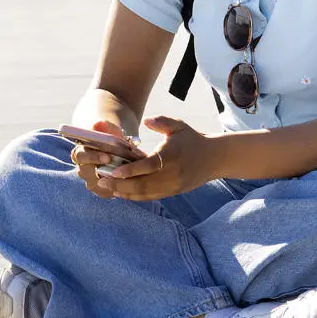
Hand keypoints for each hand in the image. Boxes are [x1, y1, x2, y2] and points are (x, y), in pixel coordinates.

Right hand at [66, 119, 141, 198]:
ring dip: (114, 182)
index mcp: (79, 152)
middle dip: (105, 172)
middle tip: (121, 170)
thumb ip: (103, 126)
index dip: (93, 158)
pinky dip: (120, 188)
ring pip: (100, 186)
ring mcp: (91, 181)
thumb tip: (99, 123)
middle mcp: (82, 169)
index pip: (81, 156)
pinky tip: (131, 182)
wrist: (114, 144)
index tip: (108, 157)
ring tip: (129, 177)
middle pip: (89, 174)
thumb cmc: (109, 134)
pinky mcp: (102, 190)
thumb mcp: (107, 128)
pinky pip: (109, 192)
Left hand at [97, 115, 223, 200]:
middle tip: (101, 180)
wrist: (214, 158)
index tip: (113, 171)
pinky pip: (151, 197)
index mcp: (171, 155)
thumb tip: (146, 121)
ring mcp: (173, 185)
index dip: (130, 171)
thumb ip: (162, 122)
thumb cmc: (192, 139)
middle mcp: (172, 173)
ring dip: (124, 192)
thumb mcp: (179, 126)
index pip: (148, 166)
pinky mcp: (173, 192)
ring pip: (145, 193)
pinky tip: (122, 193)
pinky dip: (135, 196)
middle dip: (120, 184)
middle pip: (143, 183)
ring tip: (107, 187)